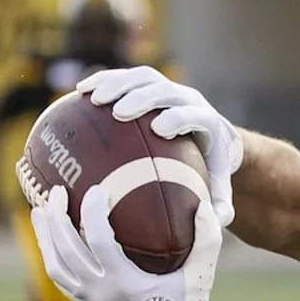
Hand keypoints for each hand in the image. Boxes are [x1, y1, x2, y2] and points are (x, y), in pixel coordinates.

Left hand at [30, 184, 220, 300]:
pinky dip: (49, 254)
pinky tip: (49, 236)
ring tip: (40, 209)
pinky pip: (58, 276)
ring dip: (45, 235)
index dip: (93, 212)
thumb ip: (207, 241)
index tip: (96, 190)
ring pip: (54, 264)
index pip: (99, 241)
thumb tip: (206, 206)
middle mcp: (100, 292)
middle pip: (68, 249)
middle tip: (56, 191)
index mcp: (125, 283)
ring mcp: (88, 300)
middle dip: (58, 217)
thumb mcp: (201, 275)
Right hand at [77, 66, 242, 228]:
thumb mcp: (220, 190)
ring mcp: (168, 87)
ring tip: (93, 98)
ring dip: (118, 84)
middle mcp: (188, 99)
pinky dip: (103, 80)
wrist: (212, 136)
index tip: (159, 129)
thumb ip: (220, 209)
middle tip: (120, 112)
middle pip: (165, 90)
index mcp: (208, 121)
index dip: (179, 117)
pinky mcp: (150, 83)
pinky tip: (79, 92)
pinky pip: (125, 77)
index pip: (195, 114)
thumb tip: (210, 223)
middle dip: (143, 98)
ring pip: (143, 78)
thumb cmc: (210, 169)